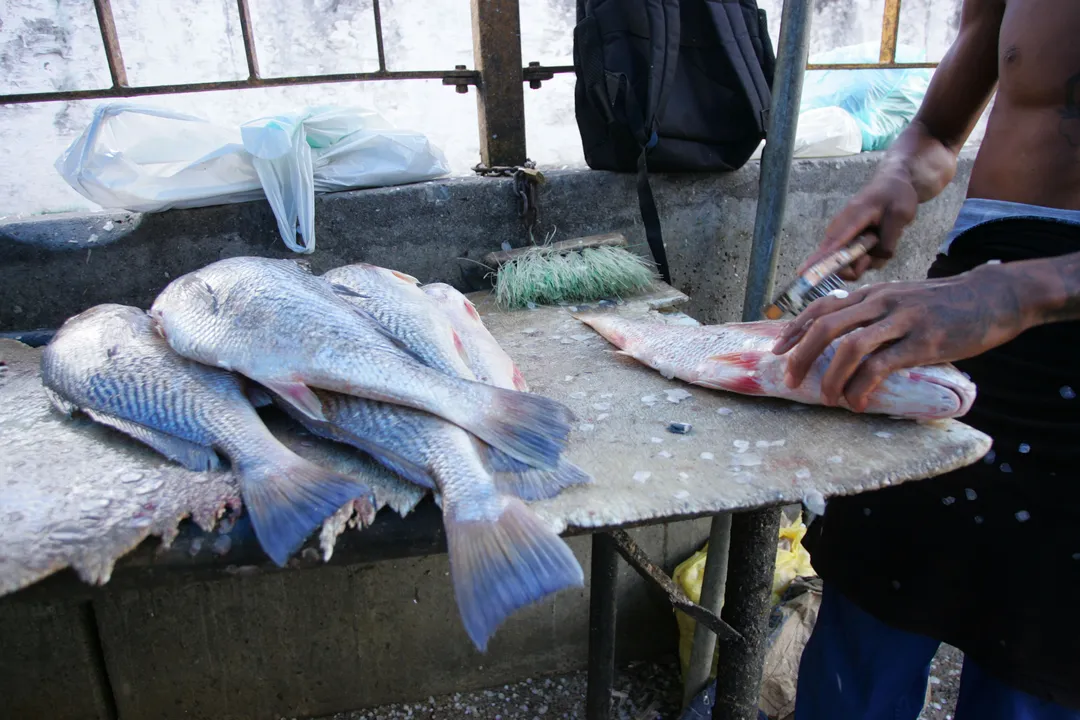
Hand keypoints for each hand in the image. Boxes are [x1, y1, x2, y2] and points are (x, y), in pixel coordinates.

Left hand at [769, 263, 1034, 410]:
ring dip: (832, 377)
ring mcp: (902, 320)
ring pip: (850, 347)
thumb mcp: (901, 300)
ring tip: (829, 399)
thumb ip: (874, 314)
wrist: (992, 297)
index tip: (777, 351)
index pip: (821, 307)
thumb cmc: (944, 304)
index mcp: (872, 293)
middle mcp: (881, 302)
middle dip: (802, 356)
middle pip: (826, 326)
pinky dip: (861, 387)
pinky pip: (881, 366)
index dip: (795, 329)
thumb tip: (842, 341)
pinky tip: (857, 402)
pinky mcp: (922, 342)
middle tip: (791, 380)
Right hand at [798, 171, 918, 280]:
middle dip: (854, 267)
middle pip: (836, 259)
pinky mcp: (849, 241)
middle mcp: (842, 229)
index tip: (803, 273)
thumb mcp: (900, 214)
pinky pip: (855, 259)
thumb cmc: (895, 194)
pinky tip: (879, 240)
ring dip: (866, 261)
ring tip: (880, 241)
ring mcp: (844, 235)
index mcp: (852, 218)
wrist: (894, 181)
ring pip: (847, 262)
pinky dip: (869, 256)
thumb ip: (889, 239)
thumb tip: (876, 259)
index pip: (832, 244)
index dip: (818, 261)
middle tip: (871, 256)